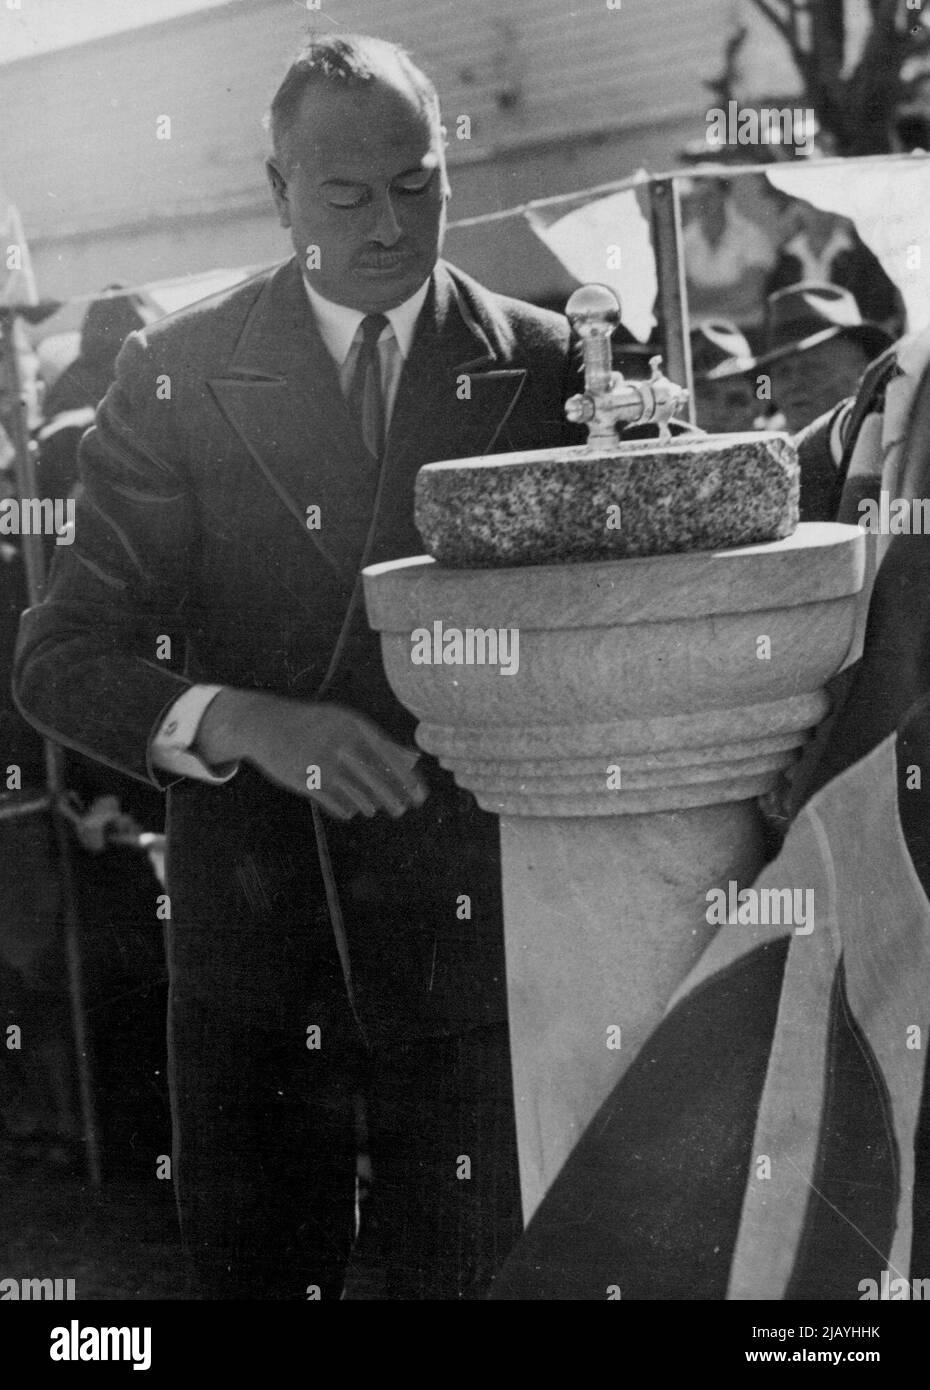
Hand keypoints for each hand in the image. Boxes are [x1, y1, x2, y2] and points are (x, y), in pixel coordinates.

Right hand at [195, 689, 427, 819]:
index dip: (408, 780)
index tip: (421, 796)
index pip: (390, 757)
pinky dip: (347, 810)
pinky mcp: (305, 782)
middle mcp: (340, 744)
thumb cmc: (315, 724)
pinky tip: (351, 809)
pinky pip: (335, 804)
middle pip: (376, 780)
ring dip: (370, 805)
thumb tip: (414, 760)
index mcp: (354, 726)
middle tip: (402, 810)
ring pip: (357, 796)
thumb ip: (380, 740)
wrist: (265, 725)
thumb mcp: (347, 722)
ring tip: (374, 808)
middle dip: (395, 799)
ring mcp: (321, 764)